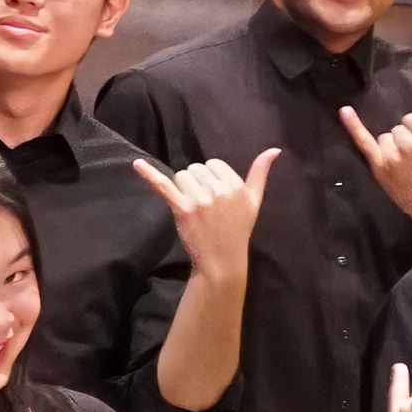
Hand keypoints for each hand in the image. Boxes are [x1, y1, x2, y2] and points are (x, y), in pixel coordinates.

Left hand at [141, 147, 273, 289]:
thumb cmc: (237, 231)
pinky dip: (149, 174)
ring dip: (183, 189)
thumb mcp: (254, 201)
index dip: (210, 179)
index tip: (214, 199)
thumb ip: (261, 173)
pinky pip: (164, 186)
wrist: (222, 262)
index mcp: (236, 185)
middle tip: (204, 207)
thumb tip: (275, 149)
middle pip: (196, 168)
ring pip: (181, 176)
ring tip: (193, 209)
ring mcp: (201, 199)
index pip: (213, 164)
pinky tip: (137, 165)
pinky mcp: (183, 209)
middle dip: (196, 184)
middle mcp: (219, 190)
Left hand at [340, 88, 411, 251]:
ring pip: (385, 138)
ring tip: (408, 164)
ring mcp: (390, 157)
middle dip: (408, 139)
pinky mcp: (379, 169)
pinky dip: (353, 126)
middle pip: (399, 128)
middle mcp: (406, 143)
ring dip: (393, 146)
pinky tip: (344, 111)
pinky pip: (364, 143)